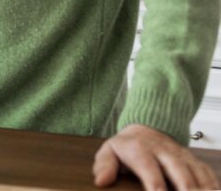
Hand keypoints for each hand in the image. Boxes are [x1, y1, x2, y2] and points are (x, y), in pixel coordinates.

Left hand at [93, 124, 217, 190]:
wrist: (147, 128)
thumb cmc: (128, 147)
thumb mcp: (109, 151)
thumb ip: (104, 165)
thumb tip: (101, 181)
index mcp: (140, 150)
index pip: (149, 169)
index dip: (155, 184)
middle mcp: (164, 152)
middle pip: (179, 171)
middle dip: (186, 188)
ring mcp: (182, 156)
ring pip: (197, 173)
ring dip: (203, 188)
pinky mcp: (194, 161)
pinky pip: (207, 173)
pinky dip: (212, 184)